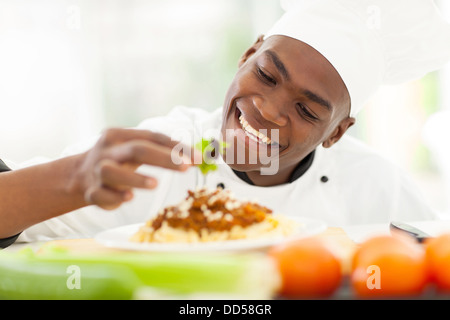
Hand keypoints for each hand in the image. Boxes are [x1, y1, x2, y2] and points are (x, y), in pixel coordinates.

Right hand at [68, 128, 195, 209]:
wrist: (78, 176)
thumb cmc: (119, 160)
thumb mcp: (137, 150)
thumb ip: (164, 152)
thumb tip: (199, 158)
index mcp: (121, 135)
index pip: (153, 137)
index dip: (177, 147)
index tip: (199, 158)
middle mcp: (109, 150)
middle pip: (137, 149)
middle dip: (163, 158)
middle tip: (185, 167)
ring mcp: (97, 170)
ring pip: (113, 172)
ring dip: (135, 178)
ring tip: (155, 184)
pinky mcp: (92, 191)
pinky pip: (102, 194)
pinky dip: (115, 197)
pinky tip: (129, 198)